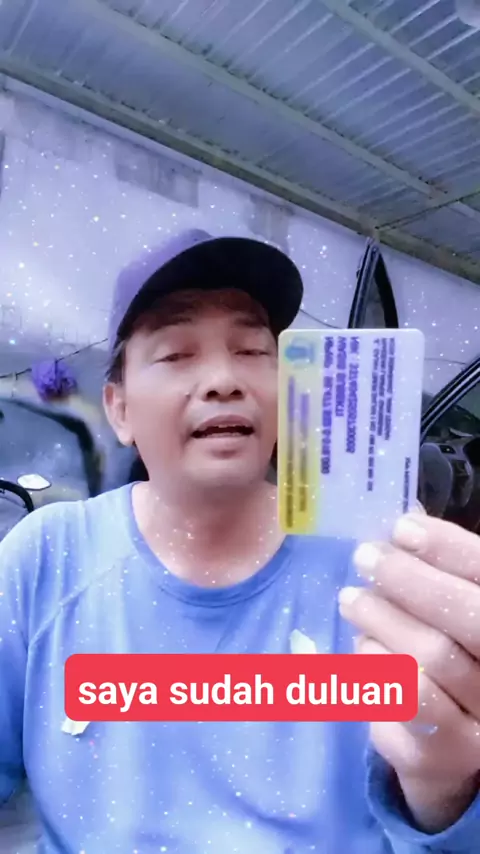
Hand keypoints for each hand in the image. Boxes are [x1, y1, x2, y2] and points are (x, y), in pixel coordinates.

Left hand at [338, 512, 479, 831]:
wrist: (454, 747)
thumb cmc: (452, 658)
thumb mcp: (451, 610)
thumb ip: (438, 570)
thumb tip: (406, 515)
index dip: (447, 547)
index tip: (401, 527)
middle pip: (466, 618)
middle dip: (409, 581)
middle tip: (364, 558)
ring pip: (428, 662)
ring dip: (382, 624)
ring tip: (351, 601)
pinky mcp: (445, 758)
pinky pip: (401, 711)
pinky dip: (373, 678)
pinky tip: (359, 655)